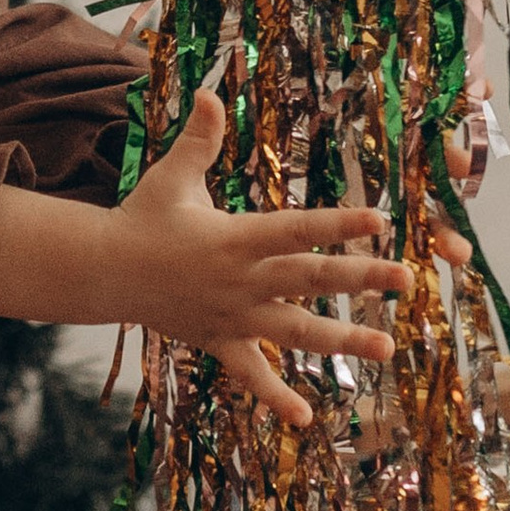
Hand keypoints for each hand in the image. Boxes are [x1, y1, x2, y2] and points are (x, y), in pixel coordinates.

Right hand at [104, 89, 402, 425]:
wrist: (104, 273)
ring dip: (342, 342)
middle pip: (310, 280)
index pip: (296, 229)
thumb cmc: (142, 217)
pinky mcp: (220, 342)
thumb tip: (210, 91)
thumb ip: (198, 138)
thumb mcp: (171, 176)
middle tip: (406, 278)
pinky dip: (277, 397)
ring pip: (296, 332)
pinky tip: (307, 419)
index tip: (381, 219)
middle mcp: (240, 280)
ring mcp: (233, 316)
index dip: (339, 224)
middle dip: (360, 278)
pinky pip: (252, 375)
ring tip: (387, 350)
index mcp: (235, 238)